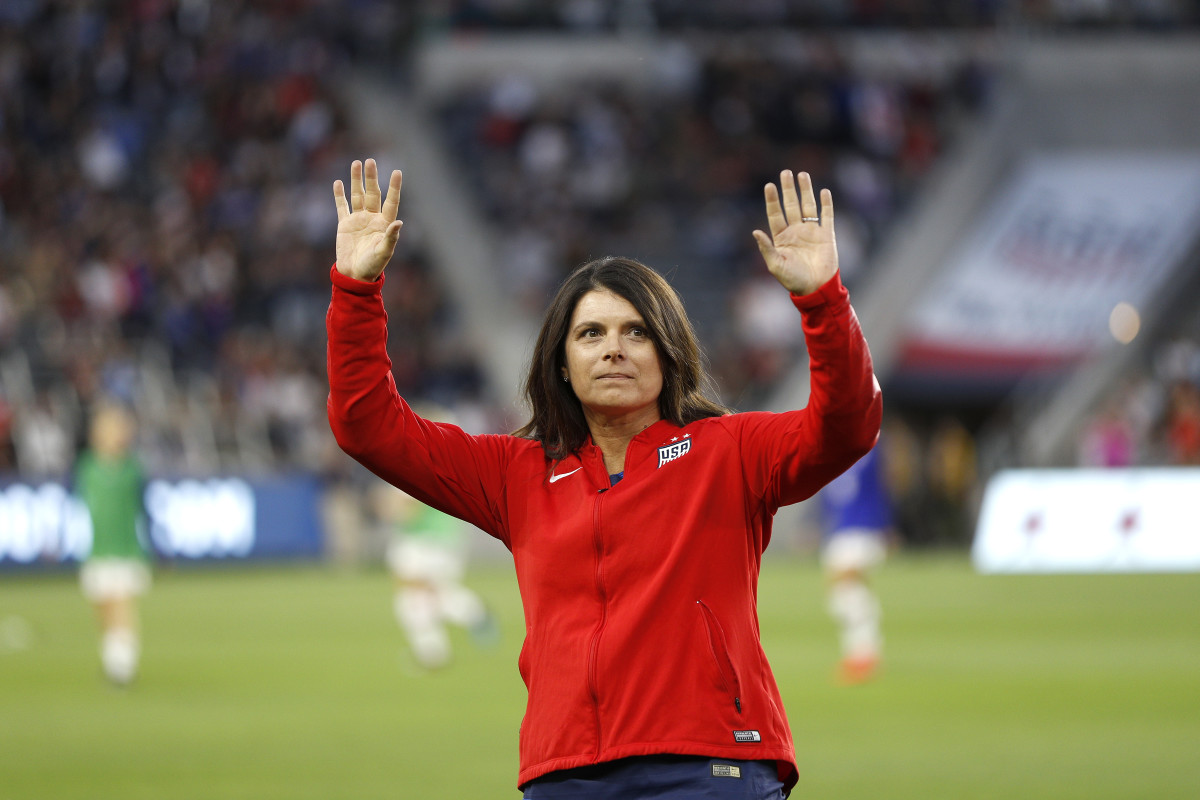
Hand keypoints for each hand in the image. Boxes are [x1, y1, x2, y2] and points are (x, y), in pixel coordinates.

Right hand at [332, 158, 403, 281]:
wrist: (354, 275)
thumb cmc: (373, 266)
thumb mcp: (384, 252)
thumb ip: (391, 238)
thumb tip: (399, 222)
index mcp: (385, 224)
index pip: (391, 201)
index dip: (394, 187)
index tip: (397, 171)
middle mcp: (372, 218)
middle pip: (373, 193)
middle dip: (371, 177)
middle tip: (370, 161)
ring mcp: (358, 220)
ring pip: (358, 195)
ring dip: (357, 180)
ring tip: (356, 163)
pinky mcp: (345, 224)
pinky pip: (342, 206)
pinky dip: (339, 195)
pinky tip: (339, 183)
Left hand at [753, 170, 837, 295]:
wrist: (816, 288)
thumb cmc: (793, 280)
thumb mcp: (776, 265)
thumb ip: (766, 248)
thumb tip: (755, 232)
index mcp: (782, 238)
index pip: (775, 214)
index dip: (772, 200)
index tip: (769, 185)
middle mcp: (796, 231)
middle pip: (791, 205)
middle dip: (788, 189)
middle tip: (785, 172)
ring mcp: (811, 232)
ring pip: (808, 206)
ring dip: (805, 191)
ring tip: (802, 175)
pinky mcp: (827, 235)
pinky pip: (827, 216)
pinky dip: (826, 204)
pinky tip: (824, 191)